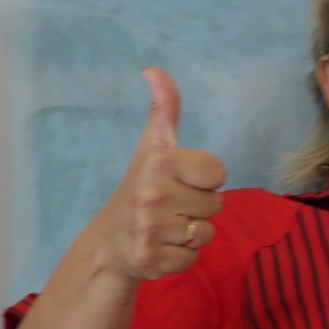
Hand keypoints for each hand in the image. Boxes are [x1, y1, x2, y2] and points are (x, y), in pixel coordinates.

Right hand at [88, 68, 227, 280]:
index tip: (181, 180)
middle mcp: (153, 195)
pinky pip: (195, 258)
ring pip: (208, 233)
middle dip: (198, 207)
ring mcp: (151, 230)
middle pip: (216, 205)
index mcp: (159, 162)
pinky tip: (163, 246)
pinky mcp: (154, 260)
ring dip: (193, 233)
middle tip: (171, 205)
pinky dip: (183, 256)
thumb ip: (164, 107)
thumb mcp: (152, 145)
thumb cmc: (139, 186)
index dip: (205, 179)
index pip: (219, 174)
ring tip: (167, 226)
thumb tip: (154, 68)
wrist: (110, 241)